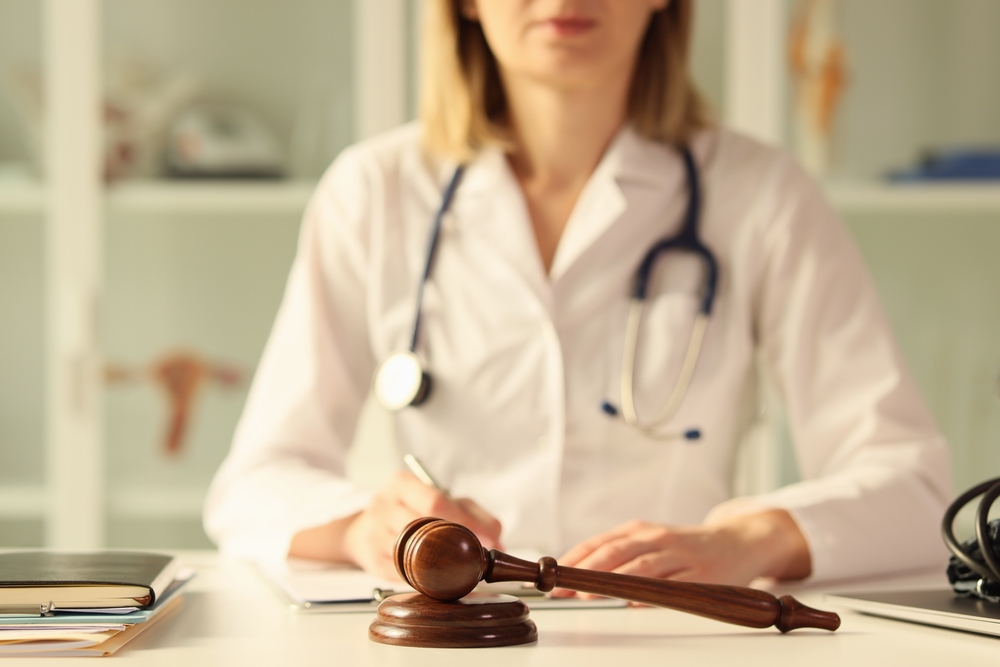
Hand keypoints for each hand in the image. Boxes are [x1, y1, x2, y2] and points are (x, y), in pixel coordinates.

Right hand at [341, 471, 501, 580]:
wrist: (368, 526)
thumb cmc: (414, 508)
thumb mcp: (445, 499)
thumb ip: (474, 515)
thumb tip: (497, 541)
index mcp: (401, 484)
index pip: (435, 503)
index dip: (464, 523)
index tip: (487, 540)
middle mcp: (382, 507)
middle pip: (423, 530)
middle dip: (456, 546)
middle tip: (479, 559)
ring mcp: (374, 536)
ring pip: (413, 556)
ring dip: (441, 567)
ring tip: (461, 569)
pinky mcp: (373, 563)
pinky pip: (405, 576)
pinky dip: (425, 579)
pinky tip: (438, 576)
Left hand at [551, 510, 809, 596]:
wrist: (739, 541)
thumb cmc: (686, 546)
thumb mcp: (651, 541)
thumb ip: (620, 554)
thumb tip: (577, 574)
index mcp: (641, 530)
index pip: (600, 543)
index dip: (575, 559)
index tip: (553, 575)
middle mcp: (658, 538)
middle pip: (616, 552)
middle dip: (586, 570)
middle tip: (564, 587)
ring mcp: (681, 556)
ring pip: (642, 567)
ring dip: (613, 581)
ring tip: (588, 593)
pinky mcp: (703, 576)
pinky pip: (674, 586)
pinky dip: (652, 594)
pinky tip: (634, 602)